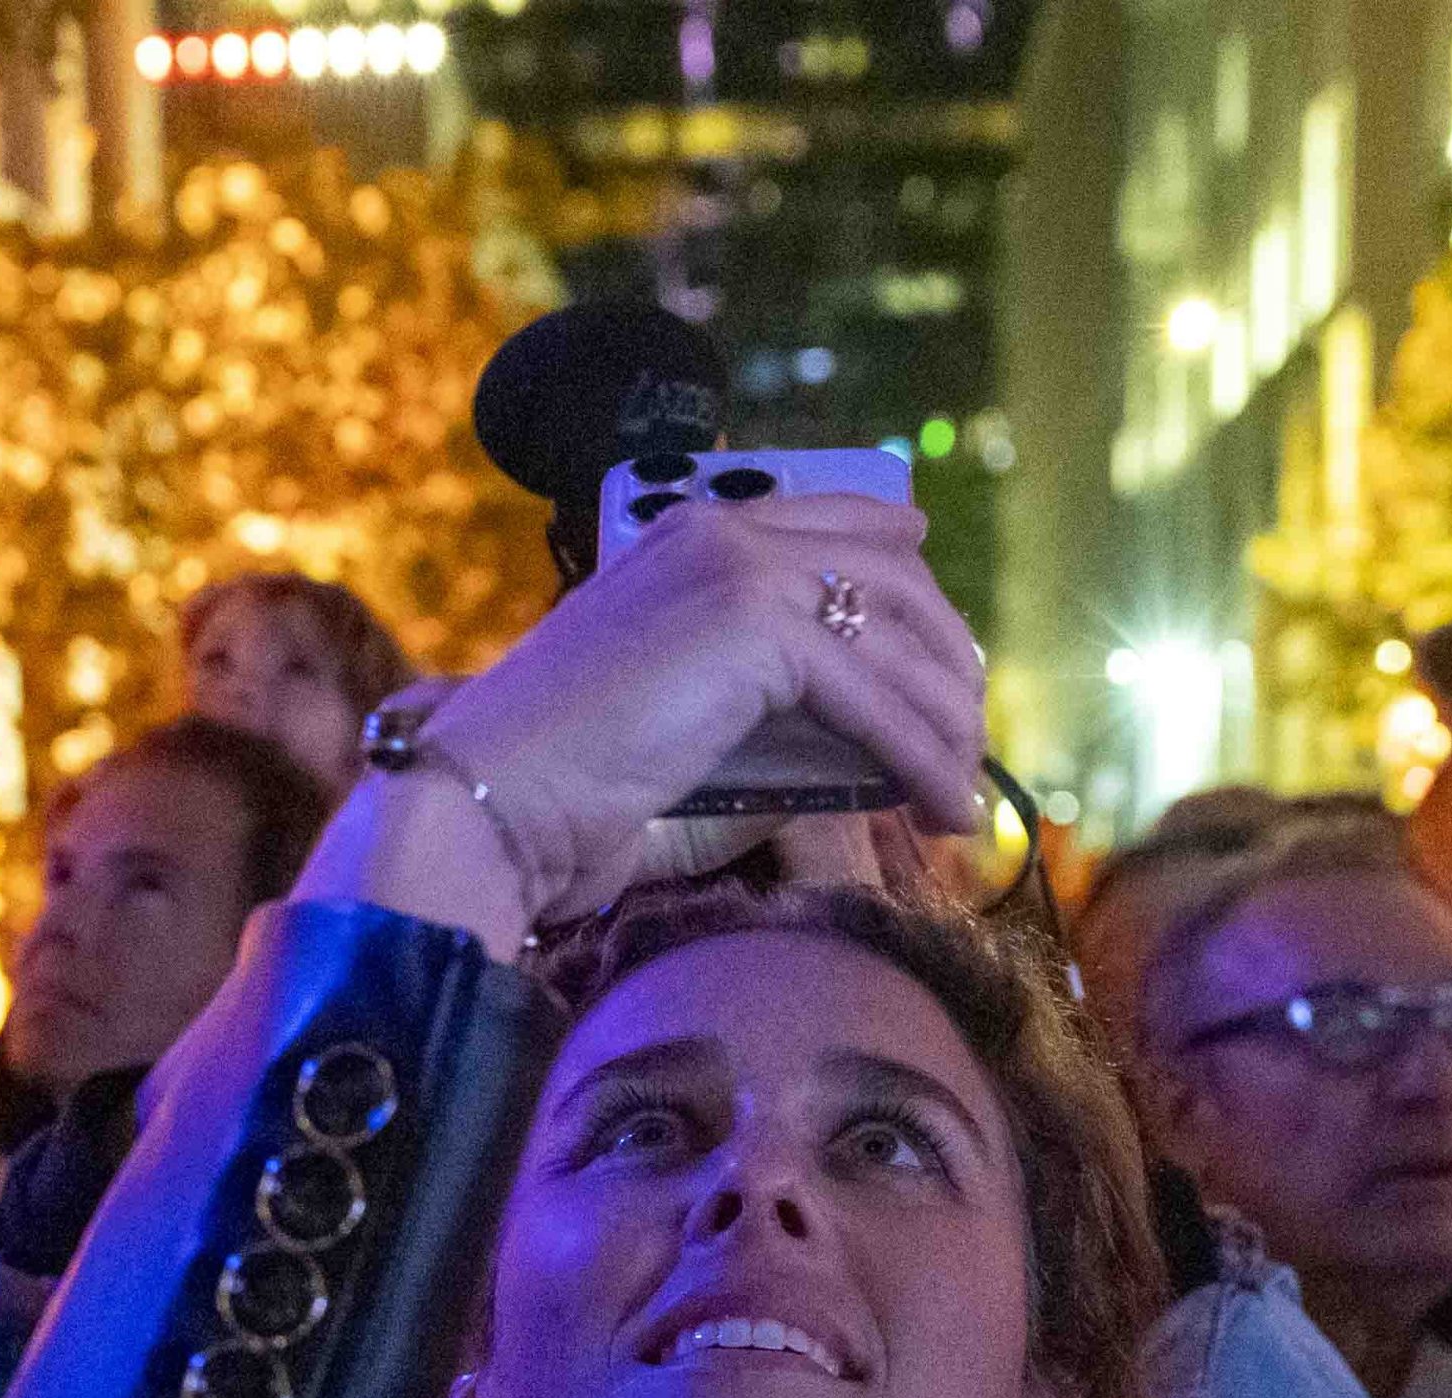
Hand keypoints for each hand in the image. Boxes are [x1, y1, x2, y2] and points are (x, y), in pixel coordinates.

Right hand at [303, 496, 985, 944]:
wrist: (483, 810)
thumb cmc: (555, 805)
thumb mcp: (678, 749)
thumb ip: (767, 736)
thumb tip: (863, 763)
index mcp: (688, 542)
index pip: (839, 534)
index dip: (907, 595)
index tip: (944, 665)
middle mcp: (719, 534)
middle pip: (890, 575)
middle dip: (944, 661)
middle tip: (968, 741)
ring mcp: (738, 569)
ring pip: (895, 634)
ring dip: (946, 720)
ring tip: (963, 795)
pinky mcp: (756, 628)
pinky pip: (875, 693)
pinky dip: (923, 754)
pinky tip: (946, 808)